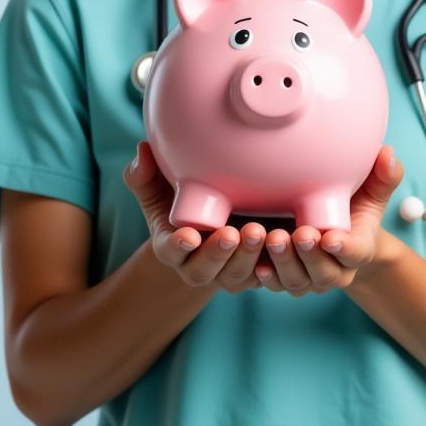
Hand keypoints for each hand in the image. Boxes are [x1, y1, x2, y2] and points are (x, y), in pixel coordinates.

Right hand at [122, 141, 265, 293]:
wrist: (213, 223)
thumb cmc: (181, 202)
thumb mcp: (159, 189)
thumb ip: (145, 173)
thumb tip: (142, 149)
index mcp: (172, 246)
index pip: (170, 250)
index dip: (178, 245)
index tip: (189, 235)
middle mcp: (197, 265)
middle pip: (205, 269)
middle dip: (218, 253)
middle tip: (230, 233)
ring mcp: (227, 272)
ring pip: (237, 274)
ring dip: (248, 255)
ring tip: (258, 232)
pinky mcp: (254, 272)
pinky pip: (265, 276)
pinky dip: (274, 265)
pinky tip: (283, 244)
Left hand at [254, 145, 403, 295]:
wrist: (335, 233)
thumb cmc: (354, 208)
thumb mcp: (372, 191)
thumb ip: (383, 175)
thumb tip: (387, 153)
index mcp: (359, 249)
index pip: (356, 252)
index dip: (344, 248)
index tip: (331, 237)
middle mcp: (334, 270)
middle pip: (324, 272)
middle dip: (310, 255)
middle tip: (300, 233)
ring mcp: (307, 278)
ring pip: (295, 280)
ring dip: (283, 262)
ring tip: (273, 238)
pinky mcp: (283, 278)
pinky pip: (272, 282)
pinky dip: (263, 273)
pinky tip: (256, 261)